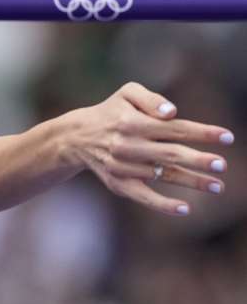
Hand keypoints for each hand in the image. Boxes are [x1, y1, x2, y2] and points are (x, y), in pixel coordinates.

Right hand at [65, 81, 231, 214]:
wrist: (76, 137)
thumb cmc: (112, 112)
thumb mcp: (127, 94)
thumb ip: (151, 99)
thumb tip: (172, 112)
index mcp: (131, 122)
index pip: (173, 128)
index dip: (202, 133)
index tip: (227, 137)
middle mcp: (127, 145)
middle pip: (170, 154)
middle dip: (198, 160)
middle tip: (222, 165)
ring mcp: (122, 167)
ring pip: (162, 175)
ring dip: (192, 182)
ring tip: (218, 185)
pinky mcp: (118, 183)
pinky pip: (143, 196)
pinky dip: (163, 204)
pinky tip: (185, 208)